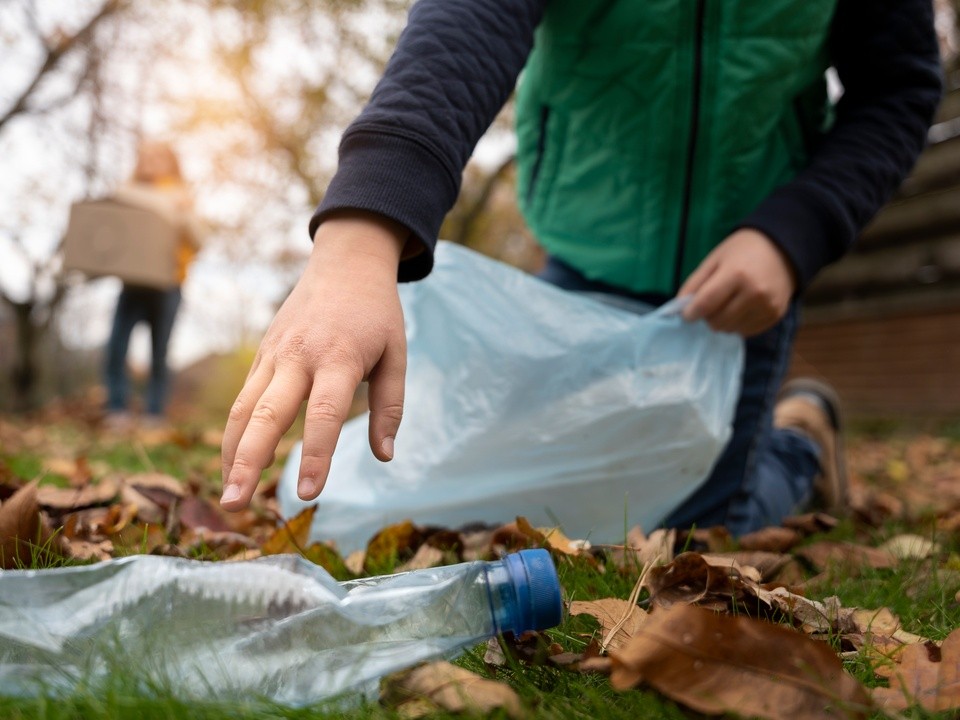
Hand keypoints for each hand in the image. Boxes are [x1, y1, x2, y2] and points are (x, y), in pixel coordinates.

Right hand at [220, 213, 408, 510]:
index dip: (316, 456)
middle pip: (267, 414)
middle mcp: (300, 357)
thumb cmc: (377, 315)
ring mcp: (275, 354)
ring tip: (229, 496)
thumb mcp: (397, 354)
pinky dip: (235, 434)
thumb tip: (384, 456)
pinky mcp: (263, 354)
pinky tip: (234, 465)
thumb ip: (391, 407)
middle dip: (249, 461)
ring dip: (232, 454)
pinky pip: (243, 398)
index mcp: (340, 358)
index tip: (308, 495)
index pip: (324, 415)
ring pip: (243, 409)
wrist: (346, 263)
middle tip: (236, 504)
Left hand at [678, 229, 796, 336]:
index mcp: (736, 274)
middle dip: (707, 316)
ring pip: (730, 329)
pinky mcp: (775, 315)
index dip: (691, 313)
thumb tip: (678, 309)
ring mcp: (767, 306)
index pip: (706, 305)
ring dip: (722, 321)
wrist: (782, 248)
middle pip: (717, 321)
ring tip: (727, 304)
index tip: (687, 313)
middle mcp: (754, 293)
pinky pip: (746, 332)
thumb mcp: (714, 260)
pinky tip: (741, 308)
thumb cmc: (742, 251)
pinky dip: (738, 324)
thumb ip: (694, 284)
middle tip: (711, 304)